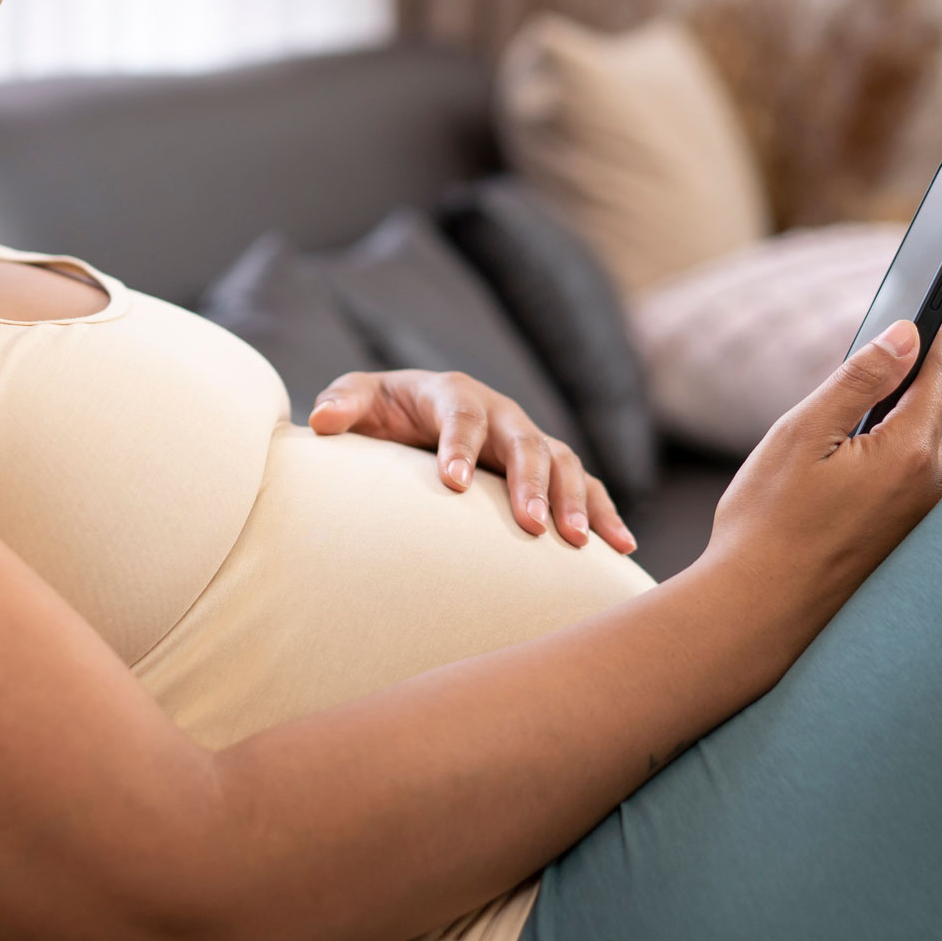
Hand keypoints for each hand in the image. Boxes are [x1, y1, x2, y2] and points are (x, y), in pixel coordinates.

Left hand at [307, 369, 636, 552]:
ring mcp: (528, 439)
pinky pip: (586, 486)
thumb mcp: (360, 399)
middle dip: (531, 483)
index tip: (454, 483)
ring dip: (573, 501)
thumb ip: (341, 404)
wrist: (415, 413)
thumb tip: (320, 421)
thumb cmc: (385, 410)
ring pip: (564, 463)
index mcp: (453, 393)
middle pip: (525, 442)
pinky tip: (621, 547)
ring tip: (576, 542)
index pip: (460, 415)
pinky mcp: (547, 468)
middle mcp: (500, 413)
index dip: (459, 446)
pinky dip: (605, 512)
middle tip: (532, 526)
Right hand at [701, 317, 941, 620]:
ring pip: (934, 444)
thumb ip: (859, 379)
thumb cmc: (768, 521)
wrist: (757, 609)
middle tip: (904, 337)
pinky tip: (868, 447)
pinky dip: (905, 446)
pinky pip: (920, 476)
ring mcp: (921, 517)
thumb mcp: (804, 433)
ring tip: (882, 387)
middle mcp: (930, 486)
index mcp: (909, 452)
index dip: (939, 333)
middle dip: (929, 369)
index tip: (934, 302)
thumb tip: (906, 334)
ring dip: (917, 410)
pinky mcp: (905, 539)